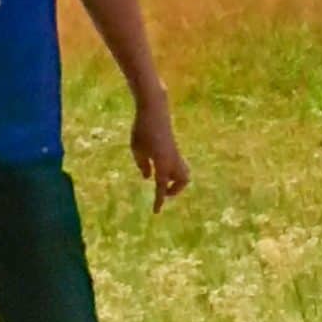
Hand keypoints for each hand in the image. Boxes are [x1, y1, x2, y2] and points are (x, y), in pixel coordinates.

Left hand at [131, 95, 190, 212]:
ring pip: (184, 173)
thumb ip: (143, 165)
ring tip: (163, 180)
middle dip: (174, 190)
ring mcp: (176, 153)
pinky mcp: (175, 147)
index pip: (161, 186)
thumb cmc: (142, 129)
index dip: (158, 200)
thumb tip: (149, 178)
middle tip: (161, 192)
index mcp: (163, 163)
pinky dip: (173, 170)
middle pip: (182, 181)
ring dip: (177, 181)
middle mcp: (173, 160)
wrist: (154, 110)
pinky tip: (158, 164)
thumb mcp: (137, 149)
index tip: (156, 212)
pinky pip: (179, 164)